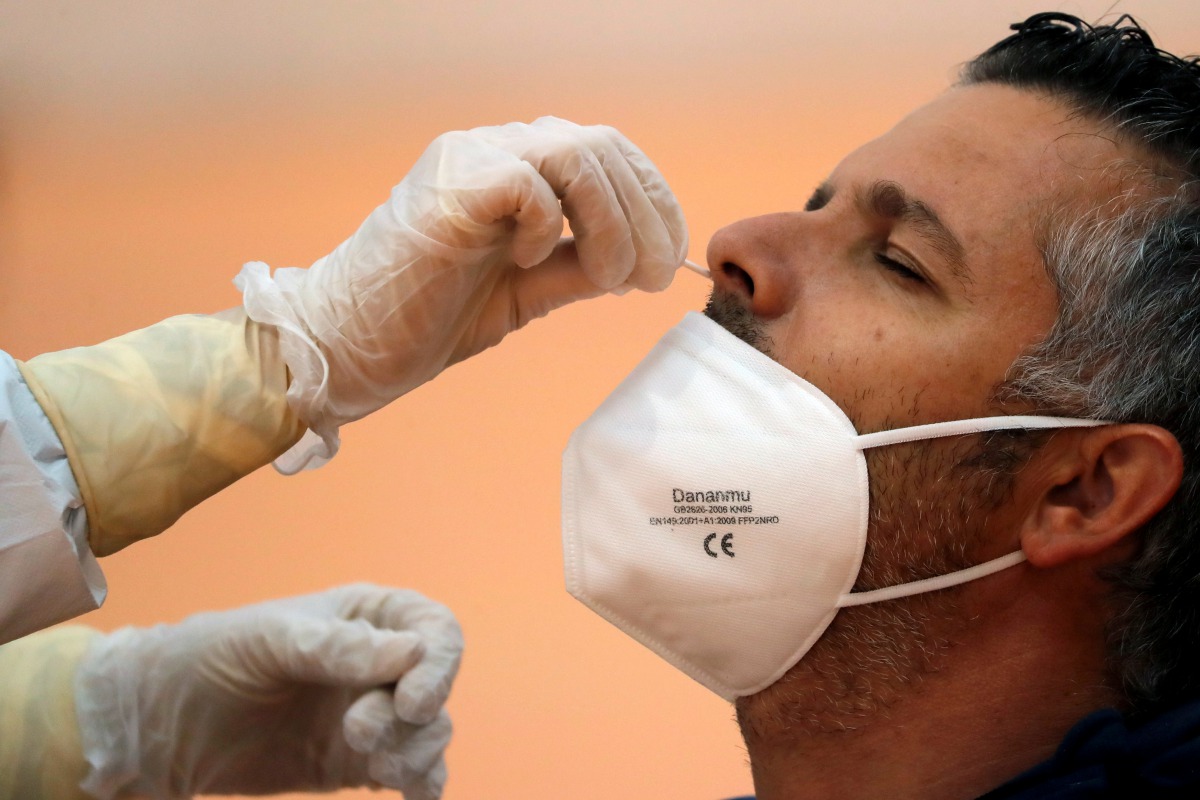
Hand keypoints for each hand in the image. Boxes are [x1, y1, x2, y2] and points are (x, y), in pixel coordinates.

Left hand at [75, 584, 462, 798]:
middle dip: (411, 715)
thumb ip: (337, 646)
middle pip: (437, 687)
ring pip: (430, 735)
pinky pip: (411, 775)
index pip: (434, 630)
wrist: (160, 725)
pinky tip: (416, 798)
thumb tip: (413, 651)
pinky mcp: (358, 767)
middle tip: (356, 732)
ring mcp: (373, 716)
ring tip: (372, 763)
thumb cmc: (211, 657)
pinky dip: (424, 786)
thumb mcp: (268, 639)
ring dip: (415, 753)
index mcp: (367, 616)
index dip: (438, 664)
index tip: (412, 700)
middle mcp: (381, 665)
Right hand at [236, 116, 687, 470]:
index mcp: (514, 165)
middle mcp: (494, 147)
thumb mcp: (529, 291)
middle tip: (647, 280)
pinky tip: (528, 261)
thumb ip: (579, 266)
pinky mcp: (452, 186)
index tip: (666, 257)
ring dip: (612, 224)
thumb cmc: (430, 316)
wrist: (350, 344)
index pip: (607, 151)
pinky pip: (532, 183)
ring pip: (578, 154)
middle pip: (603, 146)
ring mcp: (470, 158)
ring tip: (607, 279)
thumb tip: (642, 262)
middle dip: (644, 216)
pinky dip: (549, 227)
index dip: (652, 198)